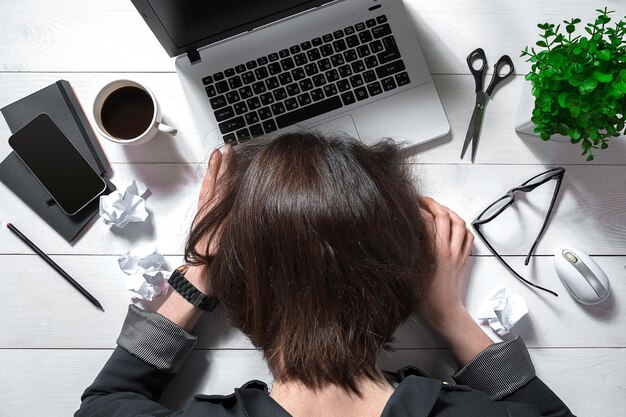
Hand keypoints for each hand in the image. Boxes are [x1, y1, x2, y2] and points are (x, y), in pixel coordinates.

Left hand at [186, 145, 231, 292]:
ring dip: (214, 170)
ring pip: (210, 186)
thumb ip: (236, 215)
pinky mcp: (201, 220)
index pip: (226, 183)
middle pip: (218, 181)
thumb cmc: (218, 261)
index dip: (230, 166)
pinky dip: (207, 184)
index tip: (233, 151)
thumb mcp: (231, 237)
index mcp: (219, 212)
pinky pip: (204, 196)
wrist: (201, 277)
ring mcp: (205, 214)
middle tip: (227, 147)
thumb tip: (243, 196)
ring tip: (217, 155)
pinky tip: (209, 178)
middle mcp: (210, 210)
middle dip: (223, 163)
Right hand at [418, 196, 472, 327]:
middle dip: (433, 204)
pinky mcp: (465, 258)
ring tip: (437, 208)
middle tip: (422, 200)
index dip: (418, 210)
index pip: (427, 221)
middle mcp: (447, 250)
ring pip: (459, 223)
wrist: (445, 311)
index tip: (409, 205)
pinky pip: (467, 236)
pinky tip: (453, 225)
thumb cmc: (425, 297)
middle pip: (444, 216)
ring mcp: (458, 253)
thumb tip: (408, 233)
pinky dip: (461, 226)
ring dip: (448, 211)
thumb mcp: (413, 271)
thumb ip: (412, 251)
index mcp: (432, 253)